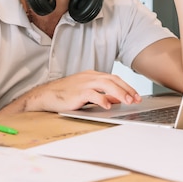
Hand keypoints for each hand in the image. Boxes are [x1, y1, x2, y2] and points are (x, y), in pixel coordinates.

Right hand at [19, 70, 141, 112]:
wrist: (46, 96)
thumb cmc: (65, 95)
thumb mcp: (86, 93)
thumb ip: (102, 95)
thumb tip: (117, 99)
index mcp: (92, 75)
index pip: (114, 78)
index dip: (126, 86)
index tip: (136, 95)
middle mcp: (89, 77)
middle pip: (113, 80)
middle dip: (127, 89)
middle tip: (136, 99)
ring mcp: (84, 83)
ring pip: (106, 85)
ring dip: (120, 93)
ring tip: (128, 102)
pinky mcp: (78, 92)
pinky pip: (93, 94)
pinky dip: (102, 99)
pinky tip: (109, 106)